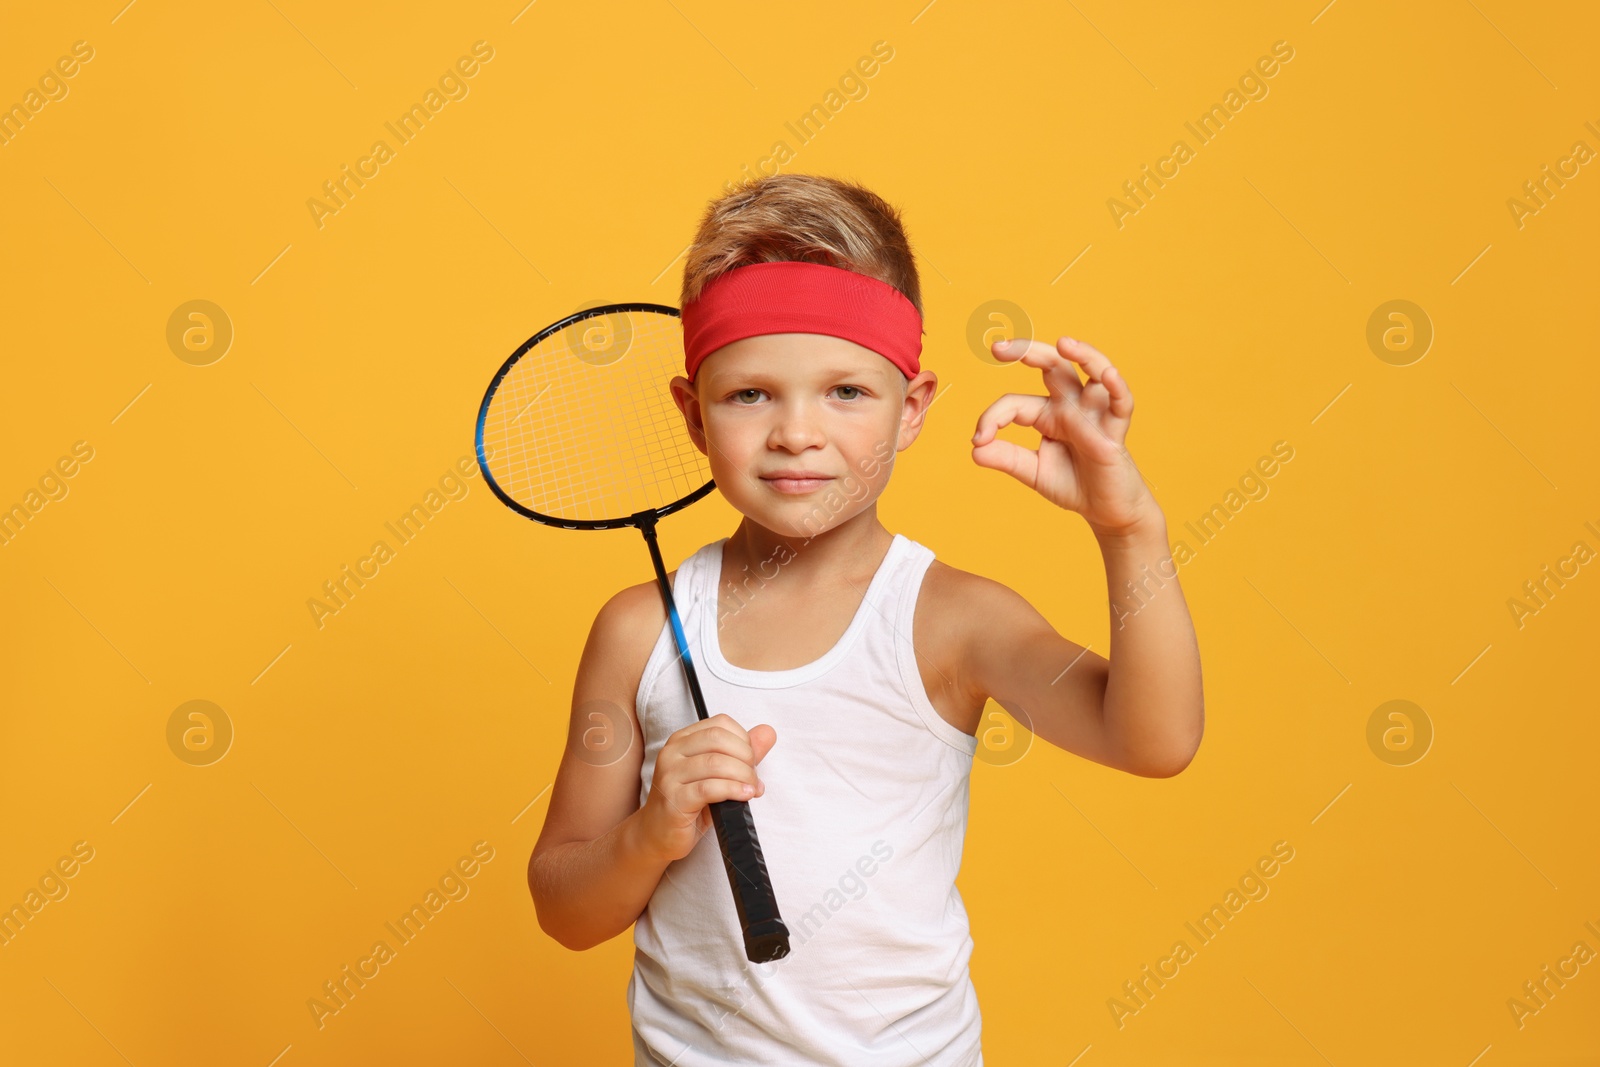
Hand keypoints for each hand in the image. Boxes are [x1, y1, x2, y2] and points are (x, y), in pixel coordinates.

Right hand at [640, 713, 775, 862]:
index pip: (720, 724)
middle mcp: (672, 752)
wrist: (658, 834)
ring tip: (752, 789)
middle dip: (745, 757)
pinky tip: (744, 796)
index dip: (744, 740)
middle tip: (753, 777)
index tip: (752, 760)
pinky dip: (733, 790)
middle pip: (718, 739)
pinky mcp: (674, 800)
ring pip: (716, 763)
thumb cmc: (689, 803)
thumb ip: (742, 752)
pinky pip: (710, 788)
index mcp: (682, 740)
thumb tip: (768, 732)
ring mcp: (670, 775)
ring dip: (743, 776)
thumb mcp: (717, 774)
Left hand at [971, 336, 1157, 537]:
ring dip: (1082, 354)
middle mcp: (1070, 406)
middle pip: (1053, 366)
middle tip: (998, 347)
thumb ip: (1006, 458)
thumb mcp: (1033, 471)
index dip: (992, 418)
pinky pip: (1120, 402)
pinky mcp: (1116, 430)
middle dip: (1028, 351)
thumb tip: (974, 449)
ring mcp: (1095, 413)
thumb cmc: (1073, 484)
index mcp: (1047, 414)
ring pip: (1094, 371)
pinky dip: (1116, 387)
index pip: (1014, 403)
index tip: (978, 439)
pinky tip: (1107, 374)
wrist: (1105, 511)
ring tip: (1064, 343)